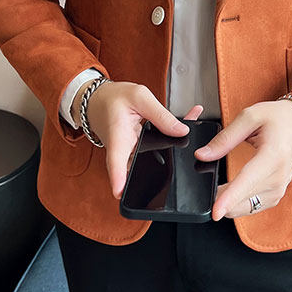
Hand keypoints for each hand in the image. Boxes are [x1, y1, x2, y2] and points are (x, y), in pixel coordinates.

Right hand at [85, 79, 202, 198]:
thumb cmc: (115, 98)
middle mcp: (122, 151)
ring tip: (190, 138)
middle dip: (160, 174)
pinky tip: (186, 128)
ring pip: (150, 162)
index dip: (119, 180)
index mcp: (119, 137)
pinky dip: (168, 143)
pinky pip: (152, 153)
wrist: (100, 100)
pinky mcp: (135, 153)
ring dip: (171, 152)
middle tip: (181, 171)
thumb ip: (161, 115)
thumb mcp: (140, 97)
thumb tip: (182, 131)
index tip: (121, 194)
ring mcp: (128, 155)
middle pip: (138, 171)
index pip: (116, 163)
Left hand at [194, 100, 291, 219]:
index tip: (215, 212)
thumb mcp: (249, 117)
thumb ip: (225, 138)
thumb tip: (202, 155)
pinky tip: (231, 194)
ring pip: (248, 206)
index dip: (230, 198)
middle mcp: (279, 176)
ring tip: (215, 191)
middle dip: (221, 199)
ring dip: (230, 203)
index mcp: (273, 155)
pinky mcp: (277, 194)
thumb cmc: (277, 117)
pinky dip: (239, 203)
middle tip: (205, 191)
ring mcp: (280, 188)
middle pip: (246, 198)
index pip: (248, 181)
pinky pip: (254, 206)